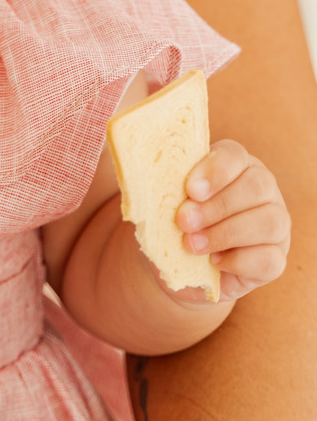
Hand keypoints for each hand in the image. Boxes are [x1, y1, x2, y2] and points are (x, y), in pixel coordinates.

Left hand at [175, 139, 290, 301]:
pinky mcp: (275, 259)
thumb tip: (145, 182)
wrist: (179, 265)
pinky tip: (214, 262)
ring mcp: (274, 225)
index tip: (191, 190)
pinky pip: (269, 259)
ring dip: (226, 233)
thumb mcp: (163, 201)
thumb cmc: (173, 222)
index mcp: (234, 165)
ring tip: (192, 244)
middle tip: (184, 221)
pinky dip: (239, 261)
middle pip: (257, 186)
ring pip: (270, 222)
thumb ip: (161, 187)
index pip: (235, 155)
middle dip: (218, 205)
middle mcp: (262, 190)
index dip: (216, 170)